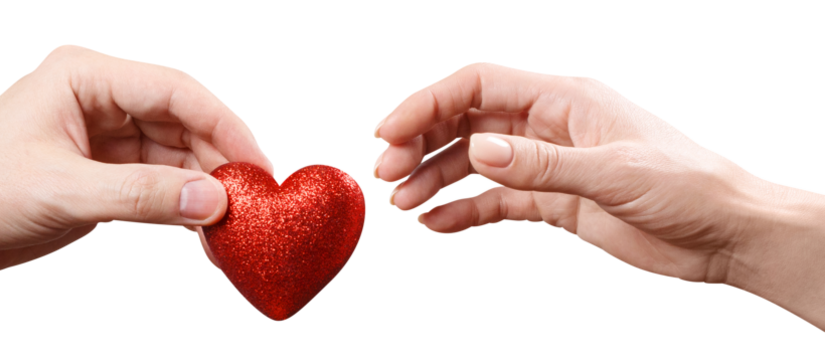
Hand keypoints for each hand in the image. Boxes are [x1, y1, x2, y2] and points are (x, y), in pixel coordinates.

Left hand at [0, 44, 270, 281]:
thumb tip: (212, 201)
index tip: (256, 165)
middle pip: (184, 122)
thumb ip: (141, 196)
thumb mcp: (60, 192)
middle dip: (219, 161)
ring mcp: (104, 137)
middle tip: (253, 203)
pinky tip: (203, 232)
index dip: (225, 125)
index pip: (176, 91)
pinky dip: (181, 208)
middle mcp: (101, 99)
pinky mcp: (103, 173)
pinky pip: (157, 185)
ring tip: (233, 225)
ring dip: (204, 189)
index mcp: (86, 76)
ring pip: (176, 156)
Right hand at [372, 61, 768, 286]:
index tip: (390, 132)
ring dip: (435, 179)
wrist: (727, 236)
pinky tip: (437, 224)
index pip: (478, 86)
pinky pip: (496, 202)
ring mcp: (549, 164)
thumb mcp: (614, 174)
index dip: (428, 103)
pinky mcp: (554, 202)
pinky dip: (463, 212)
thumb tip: (479, 150)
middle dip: (422, 144)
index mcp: (564, 99)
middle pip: (467, 122)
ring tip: (403, 203)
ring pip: (474, 162)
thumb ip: (542, 164)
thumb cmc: (689, 188)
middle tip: (388, 174)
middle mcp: (550, 126)